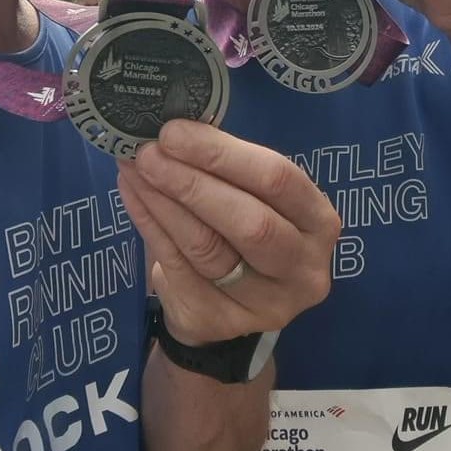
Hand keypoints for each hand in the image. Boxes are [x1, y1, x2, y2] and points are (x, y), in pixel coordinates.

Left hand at [118, 120, 340, 346]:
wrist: (226, 306)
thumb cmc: (241, 230)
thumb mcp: (251, 195)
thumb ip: (225, 166)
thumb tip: (174, 129)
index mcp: (318, 221)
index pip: (277, 180)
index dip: (222, 154)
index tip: (174, 132)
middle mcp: (304, 268)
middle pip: (248, 222)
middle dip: (192, 183)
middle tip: (149, 154)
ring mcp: (266, 304)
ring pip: (207, 248)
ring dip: (163, 202)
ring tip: (134, 168)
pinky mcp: (221, 321)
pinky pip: (177, 267)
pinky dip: (148, 224)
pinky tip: (132, 193)